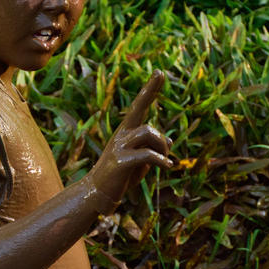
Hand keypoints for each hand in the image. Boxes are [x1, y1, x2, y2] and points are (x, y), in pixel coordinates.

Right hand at [88, 70, 170, 208]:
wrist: (98, 195)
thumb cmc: (121, 176)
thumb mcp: (141, 161)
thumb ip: (153, 149)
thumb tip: (170, 140)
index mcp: (126, 132)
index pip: (139, 106)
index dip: (149, 90)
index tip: (159, 73)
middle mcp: (121, 135)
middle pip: (143, 117)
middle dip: (157, 120)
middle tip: (164, 120)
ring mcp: (119, 147)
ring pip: (147, 133)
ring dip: (162, 147)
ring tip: (165, 161)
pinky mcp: (120, 161)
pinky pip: (146, 154)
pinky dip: (160, 160)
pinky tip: (167, 167)